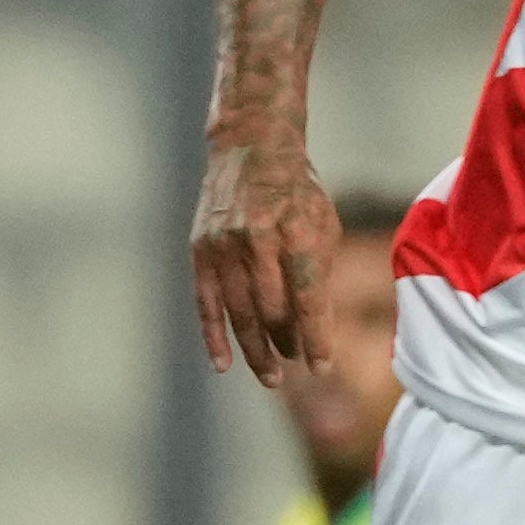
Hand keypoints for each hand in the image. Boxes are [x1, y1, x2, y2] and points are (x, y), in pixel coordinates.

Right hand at [191, 134, 336, 380]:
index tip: (321, 366)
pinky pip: (206, 303)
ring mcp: (224, 246)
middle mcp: (257, 240)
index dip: (316, 338)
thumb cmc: (296, 193)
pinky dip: (214, 336)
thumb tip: (317, 327)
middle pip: (272, 310)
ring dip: (255, 349)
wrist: (250, 148)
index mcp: (296, 232)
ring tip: (270, 376)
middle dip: (286, 343)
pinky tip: (224, 364)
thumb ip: (320, 274)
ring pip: (239, 312)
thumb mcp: (323, 225)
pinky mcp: (201, 250)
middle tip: (294, 362)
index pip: (308, 299)